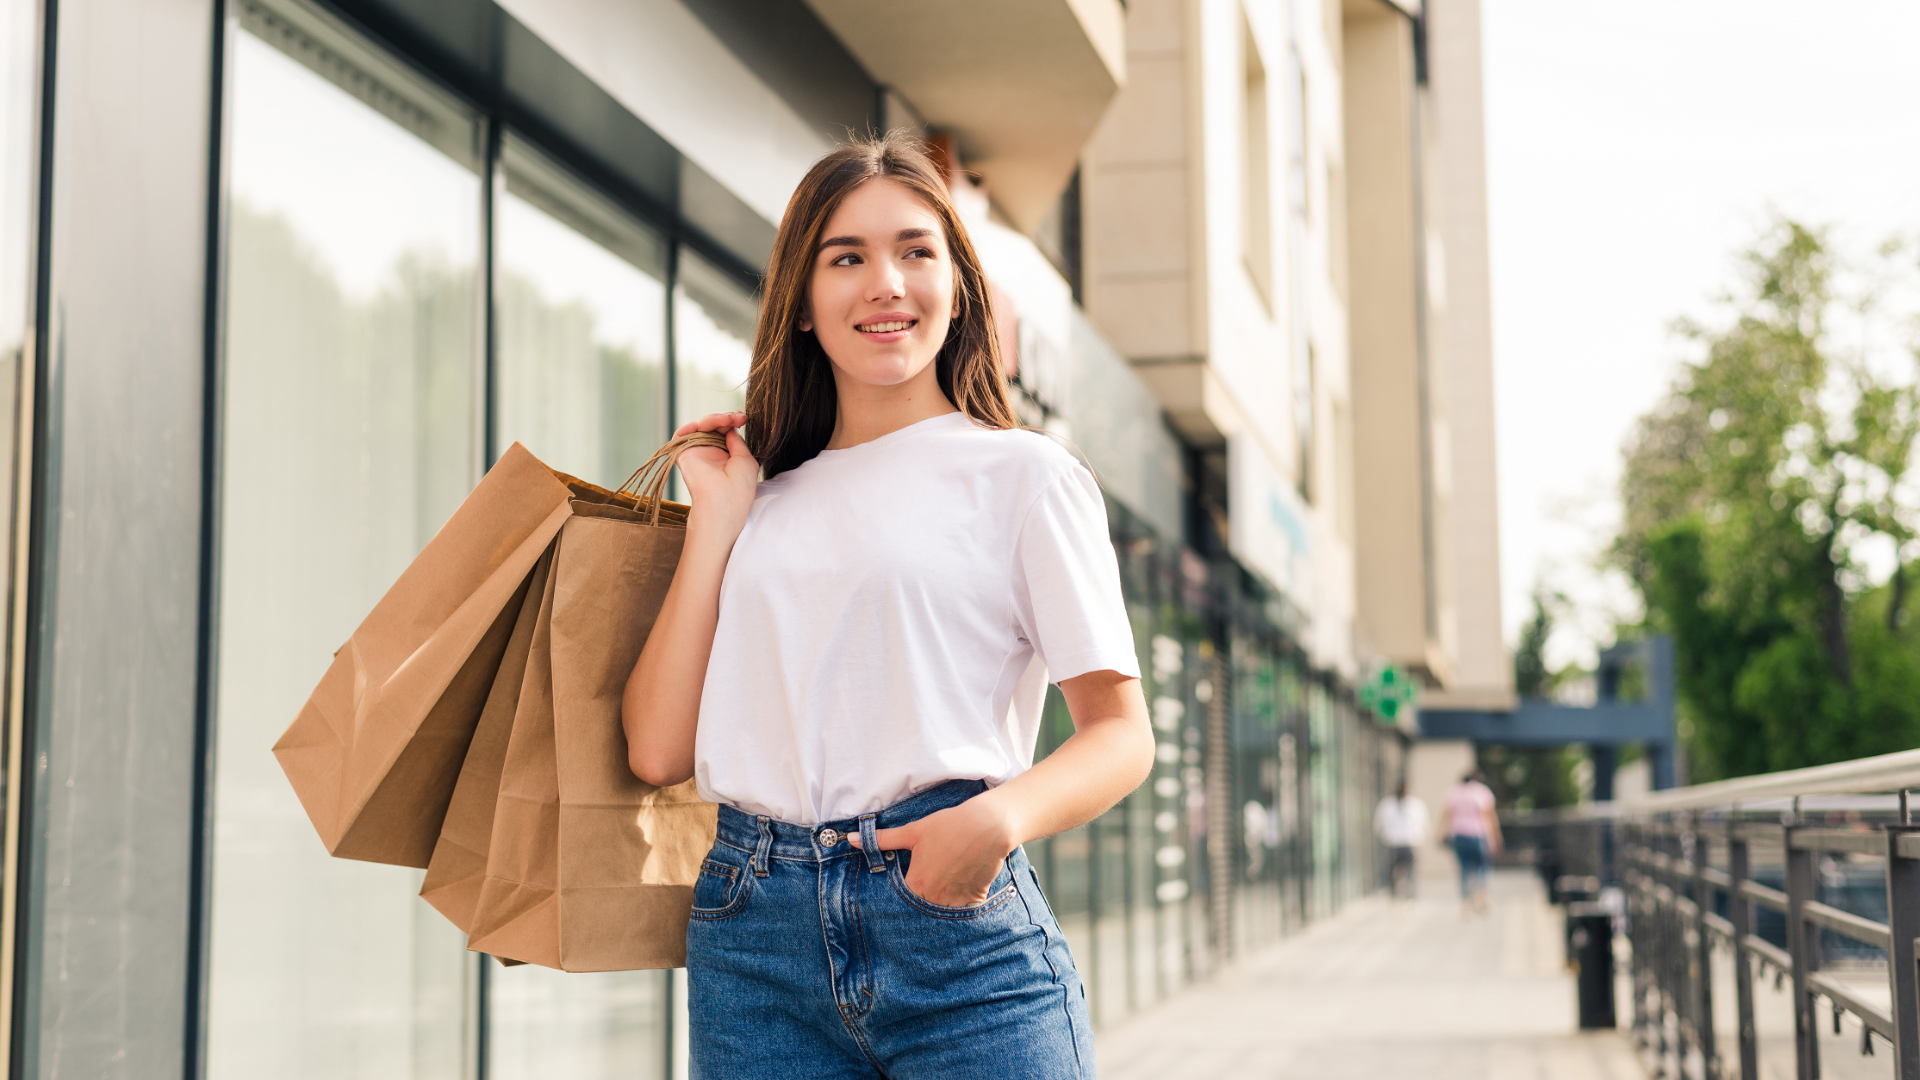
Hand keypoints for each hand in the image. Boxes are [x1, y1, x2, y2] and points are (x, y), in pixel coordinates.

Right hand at [672, 411, 757, 544]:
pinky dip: (691, 426)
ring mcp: (698, 454)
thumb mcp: (746, 460)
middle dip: (727, 418)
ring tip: (727, 419)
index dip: (733, 422)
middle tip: (738, 417)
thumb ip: (737, 441)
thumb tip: (730, 427)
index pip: (727, 434)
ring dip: (715, 419)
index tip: (743, 417)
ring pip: (701, 427)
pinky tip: (704, 424)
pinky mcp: (684, 455)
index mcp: (727, 458)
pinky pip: (682, 435)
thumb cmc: (739, 487)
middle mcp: (711, 455)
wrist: (722, 502)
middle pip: (714, 428)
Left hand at [850, 796, 1015, 907]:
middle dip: (920, 904)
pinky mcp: (974, 899)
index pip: (901, 902)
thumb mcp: (913, 831)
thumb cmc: (948, 826)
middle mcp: (935, 897)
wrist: (987, 825)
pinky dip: (959, 907)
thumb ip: (882, 839)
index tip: (902, 895)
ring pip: (942, 913)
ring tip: (941, 891)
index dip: (901, 898)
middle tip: (925, 890)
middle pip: (922, 910)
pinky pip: (963, 912)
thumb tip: (851, 838)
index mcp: (917, 884)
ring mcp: (956, 901)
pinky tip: (958, 891)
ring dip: (939, 906)